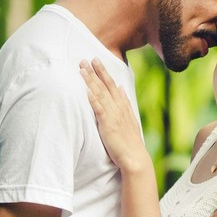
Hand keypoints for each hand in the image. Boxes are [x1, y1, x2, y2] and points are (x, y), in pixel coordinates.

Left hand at [79, 59, 150, 173]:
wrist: (134, 157)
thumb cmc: (129, 141)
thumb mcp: (129, 118)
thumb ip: (125, 103)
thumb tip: (122, 88)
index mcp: (123, 106)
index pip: (112, 85)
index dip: (103, 72)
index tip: (96, 61)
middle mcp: (118, 108)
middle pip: (105, 85)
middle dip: (96, 71)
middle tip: (86, 58)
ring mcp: (113, 115)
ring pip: (100, 94)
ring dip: (91, 81)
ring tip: (82, 69)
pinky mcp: (107, 124)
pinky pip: (99, 109)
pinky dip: (93, 99)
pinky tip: (86, 91)